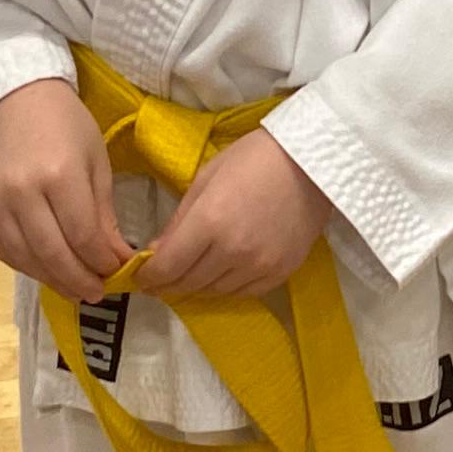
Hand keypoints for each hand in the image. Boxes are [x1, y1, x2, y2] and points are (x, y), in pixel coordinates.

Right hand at [0, 78, 131, 300]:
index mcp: (59, 174)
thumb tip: (116, 261)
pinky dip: (26, 266)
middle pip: (52, 254)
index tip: (118, 272)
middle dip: (79, 280)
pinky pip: (2, 251)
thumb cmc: (66, 126)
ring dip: (53, 280)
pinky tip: (46, 270)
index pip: (83, 236)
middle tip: (96, 292)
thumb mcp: (96, 163)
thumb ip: (103, 215)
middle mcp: (20, 191)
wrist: (15, 100)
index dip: (102, 262)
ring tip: (74, 288)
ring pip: (25, 259)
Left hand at [131, 128, 330, 303]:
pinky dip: (226, 287)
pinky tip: (221, 274)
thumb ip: (179, 221)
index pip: (167, 267)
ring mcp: (259, 266)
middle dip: (168, 284)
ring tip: (191, 274)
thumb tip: (157, 252)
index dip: (148, 277)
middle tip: (160, 280)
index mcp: (209, 222)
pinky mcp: (281, 272)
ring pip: (214, 292)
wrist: (312, 162)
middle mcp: (233, 251)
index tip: (140, 277)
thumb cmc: (254, 158)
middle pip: (188, 284)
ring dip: (197, 286)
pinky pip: (243, 292)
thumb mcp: (205, 179)